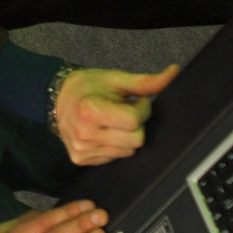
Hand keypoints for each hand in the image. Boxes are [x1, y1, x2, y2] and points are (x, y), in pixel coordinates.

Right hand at [52, 65, 178, 165]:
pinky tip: (104, 132)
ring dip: (126, 136)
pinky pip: (114, 158)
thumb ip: (146, 82)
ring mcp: (82, 150)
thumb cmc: (87, 86)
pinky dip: (114, 145)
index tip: (135, 101)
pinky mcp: (81, 159)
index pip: (134, 122)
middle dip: (136, 125)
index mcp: (90, 111)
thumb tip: (174, 73)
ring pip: (127, 152)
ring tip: (113, 120)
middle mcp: (84, 134)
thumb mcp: (115, 79)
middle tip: (124, 111)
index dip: (142, 110)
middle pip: (135, 140)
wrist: (58, 98)